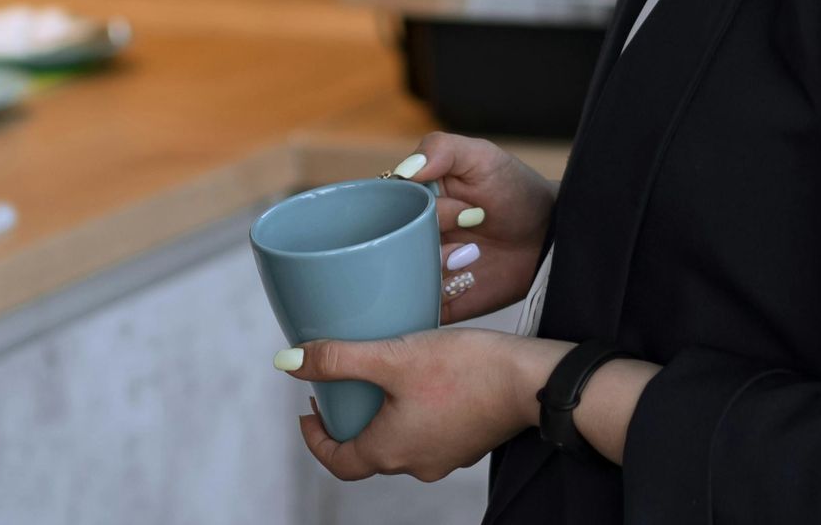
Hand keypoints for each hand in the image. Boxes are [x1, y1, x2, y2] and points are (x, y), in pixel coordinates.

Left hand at [278, 328, 568, 482]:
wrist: (531, 380)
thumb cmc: (463, 370)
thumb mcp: (391, 356)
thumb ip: (338, 359)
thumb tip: (289, 361)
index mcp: (389, 451)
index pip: (338, 460)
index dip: (315, 438)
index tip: (308, 410)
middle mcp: (416, 463)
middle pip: (368, 451)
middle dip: (349, 420)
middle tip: (343, 385)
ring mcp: (445, 456)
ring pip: (399, 441)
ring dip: (382, 415)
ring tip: (381, 376)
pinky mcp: (468, 441)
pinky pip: (428, 433)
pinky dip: (413, 412)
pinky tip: (422, 380)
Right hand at [394, 133, 553, 321]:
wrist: (550, 236)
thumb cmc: (515, 191)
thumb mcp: (482, 157)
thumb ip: (440, 149)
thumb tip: (404, 169)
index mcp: (412, 198)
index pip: (383, 205)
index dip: (414, 206)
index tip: (460, 204)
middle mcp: (410, 234)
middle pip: (390, 241)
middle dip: (430, 234)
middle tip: (471, 222)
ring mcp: (422, 267)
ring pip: (400, 275)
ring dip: (434, 265)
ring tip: (471, 255)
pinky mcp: (437, 300)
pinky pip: (416, 307)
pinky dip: (437, 295)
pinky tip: (467, 278)